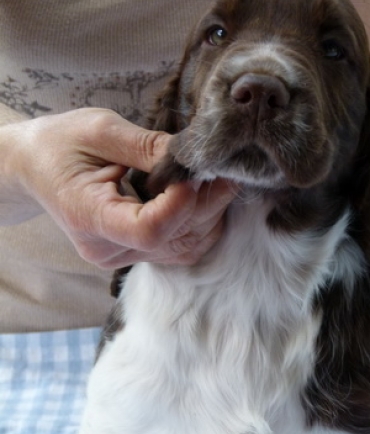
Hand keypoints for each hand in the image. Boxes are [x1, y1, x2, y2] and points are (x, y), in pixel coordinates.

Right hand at [1, 108, 235, 267]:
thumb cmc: (60, 143)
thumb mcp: (99, 130)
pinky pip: (182, 247)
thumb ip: (147, 147)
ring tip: (215, 177)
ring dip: (210, 212)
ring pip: (187, 245)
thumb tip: (195, 157)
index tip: (194, 170)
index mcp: (88, 216)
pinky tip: (203, 196)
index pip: (148, 229)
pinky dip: (202, 223)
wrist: (35, 167)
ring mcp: (123, 257)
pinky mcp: (136, 254)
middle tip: (223, 166)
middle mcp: (108, 249)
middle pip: (175, 237)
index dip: (181, 203)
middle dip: (206, 200)